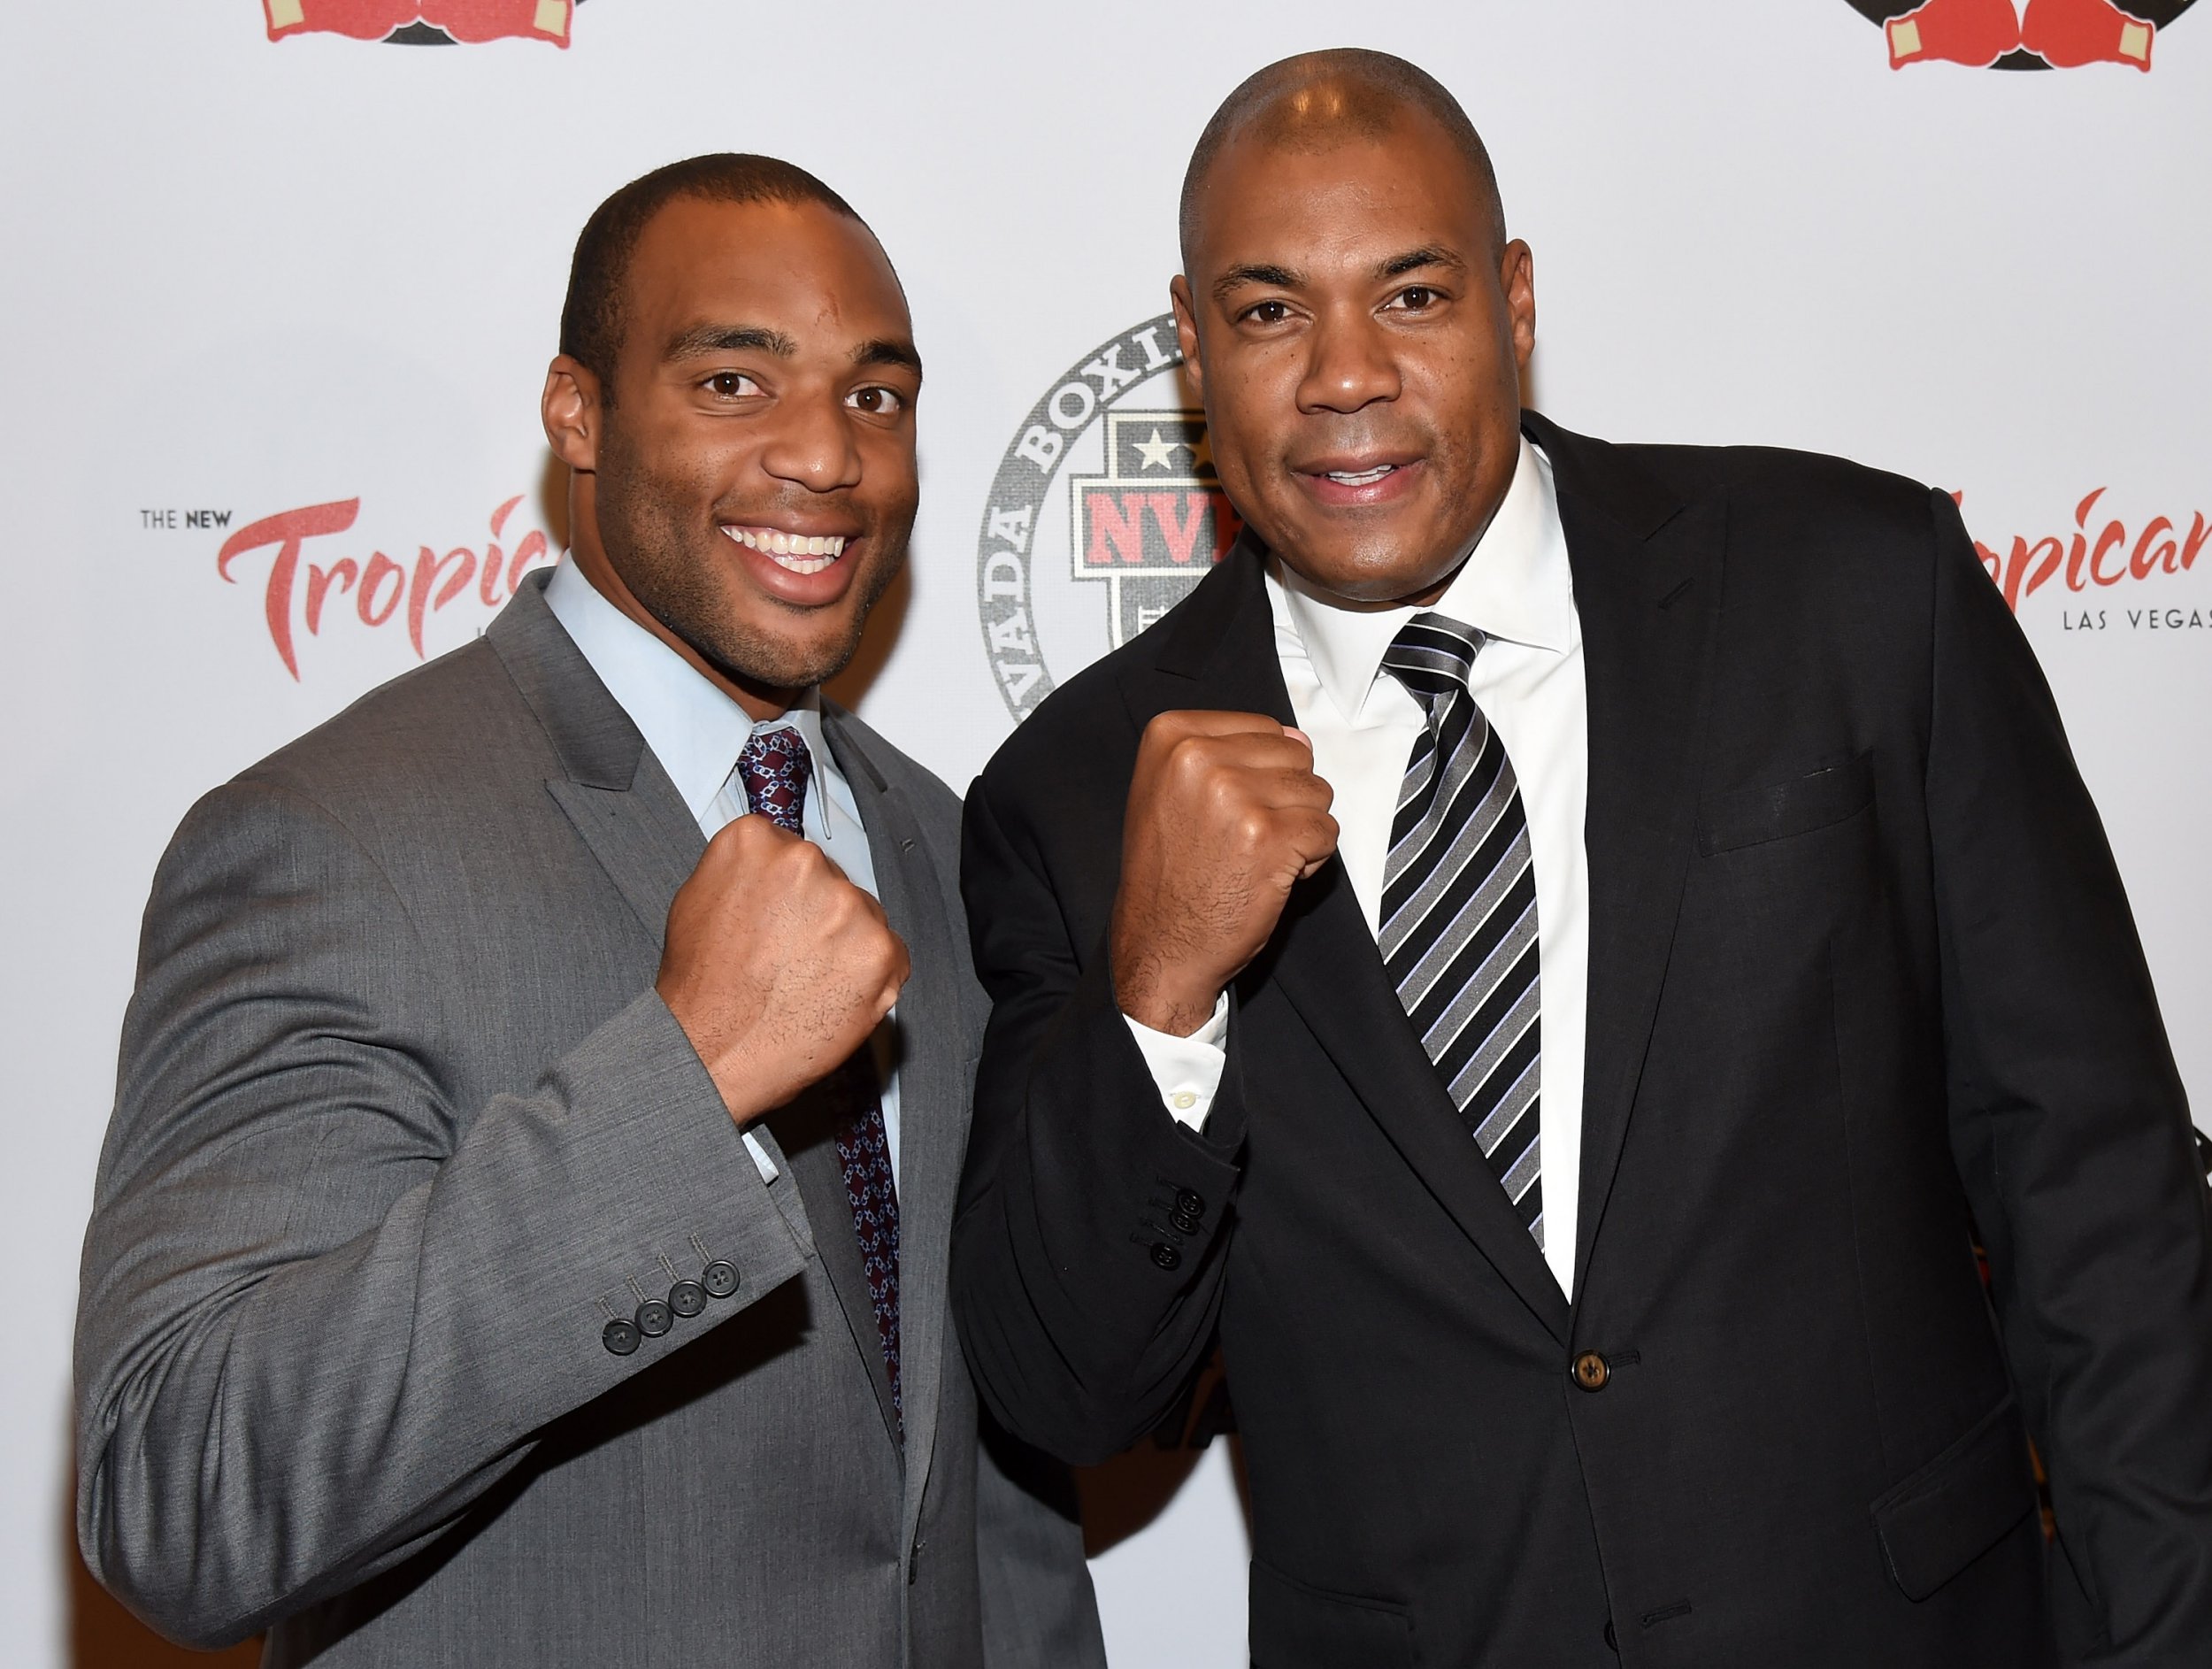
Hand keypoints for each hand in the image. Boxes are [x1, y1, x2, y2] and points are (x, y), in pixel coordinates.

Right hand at [657, 816, 909, 1123]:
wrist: (708, 1053)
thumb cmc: (700, 989)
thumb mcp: (697, 900)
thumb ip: (744, 872)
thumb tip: (773, 869)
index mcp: (757, 841)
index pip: (793, 852)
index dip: (787, 894)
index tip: (778, 918)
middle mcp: (806, 863)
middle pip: (833, 881)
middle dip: (819, 917)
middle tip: (787, 958)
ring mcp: (847, 906)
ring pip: (864, 917)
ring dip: (846, 945)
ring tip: (803, 981)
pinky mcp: (879, 949)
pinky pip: (892, 955)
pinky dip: (873, 976)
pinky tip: (832, 994)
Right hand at [1111, 710, 1337, 1035]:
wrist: (1160, 943)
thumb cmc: (1169, 874)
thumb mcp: (1173, 791)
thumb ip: (1230, 754)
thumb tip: (1299, 738)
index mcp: (1172, 736)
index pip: (1266, 728)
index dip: (1262, 773)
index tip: (1229, 808)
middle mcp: (1198, 757)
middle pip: (1295, 756)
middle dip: (1285, 799)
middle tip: (1243, 837)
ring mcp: (1234, 795)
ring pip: (1317, 792)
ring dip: (1299, 829)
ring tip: (1254, 856)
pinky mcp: (1268, 835)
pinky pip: (1326, 830)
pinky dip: (1310, 858)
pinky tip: (1270, 874)